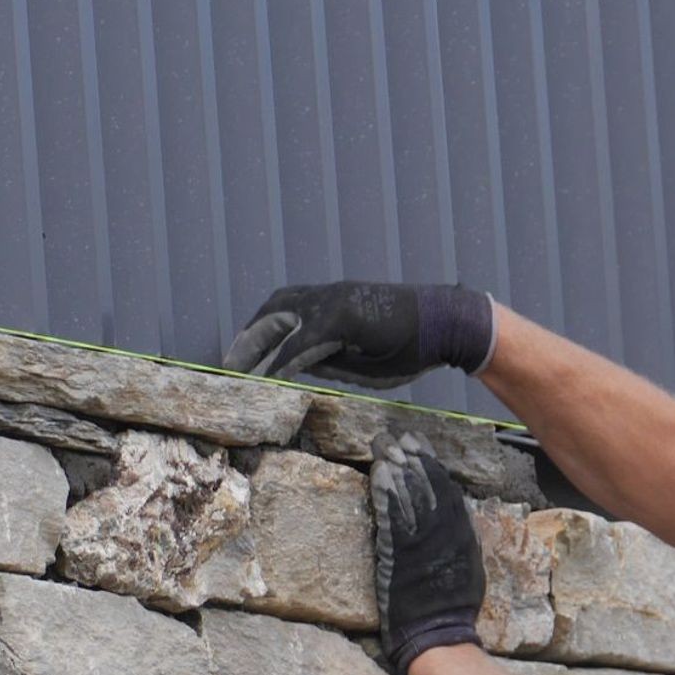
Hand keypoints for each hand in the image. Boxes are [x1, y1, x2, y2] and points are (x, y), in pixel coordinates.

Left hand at [222, 282, 494, 387]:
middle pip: (272, 312)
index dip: (259, 334)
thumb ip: (326, 356)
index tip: (242, 356)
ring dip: (256, 350)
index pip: (282, 312)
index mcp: (330, 301)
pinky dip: (281, 361)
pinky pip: (302, 343)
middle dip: (248, 339)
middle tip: (227, 365)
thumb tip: (295, 370)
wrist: (446, 325)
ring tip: (236, 373)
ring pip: (281, 325)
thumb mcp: (357, 355)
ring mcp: (333, 302)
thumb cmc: (408, 343)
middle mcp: (326, 295)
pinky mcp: (342, 317)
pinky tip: (267, 379)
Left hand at [369, 431, 485, 674]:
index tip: (420, 445)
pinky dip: (386, 494)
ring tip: (384, 445)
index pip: (446, 491)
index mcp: (460, 535)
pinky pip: (392, 517)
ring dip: (396, 468)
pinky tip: (378, 474)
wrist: (438, 635)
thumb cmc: (452, 610)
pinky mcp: (400, 554)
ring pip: (410, 495)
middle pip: (427, 486)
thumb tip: (451, 520)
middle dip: (412, 458)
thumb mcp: (466, 568)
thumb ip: (458, 541)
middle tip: (399, 436)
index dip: (431, 466)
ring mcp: (421, 542)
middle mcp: (443, 533)